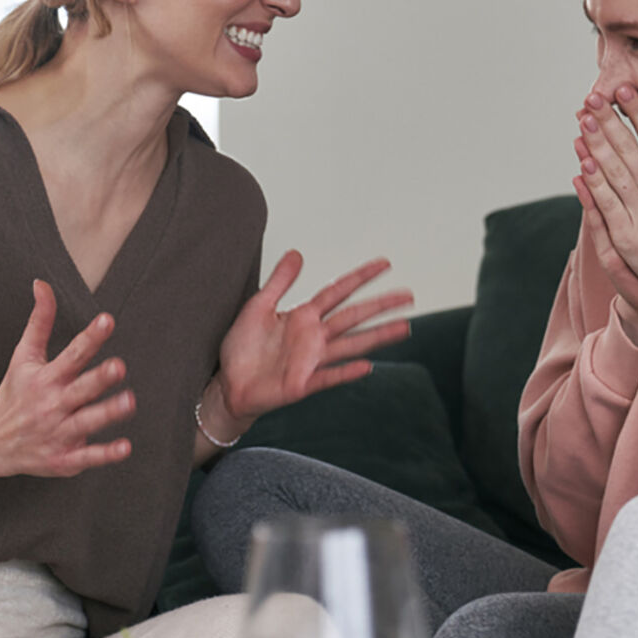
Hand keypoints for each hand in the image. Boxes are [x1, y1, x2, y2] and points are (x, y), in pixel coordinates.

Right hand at [0, 279, 135, 478]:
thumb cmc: (13, 394)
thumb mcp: (23, 356)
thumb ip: (39, 321)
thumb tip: (42, 284)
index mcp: (46, 378)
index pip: (71, 354)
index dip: (90, 337)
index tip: (106, 320)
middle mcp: (53, 404)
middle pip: (80, 389)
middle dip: (99, 378)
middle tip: (118, 366)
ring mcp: (58, 432)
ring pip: (86, 422)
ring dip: (107, 413)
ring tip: (128, 402)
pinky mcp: (64, 458)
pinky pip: (87, 457)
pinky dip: (105, 454)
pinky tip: (124, 446)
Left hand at [215, 251, 413, 422]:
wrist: (229, 384)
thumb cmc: (242, 349)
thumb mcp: (258, 306)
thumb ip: (279, 281)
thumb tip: (296, 253)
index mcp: (303, 316)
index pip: (339, 291)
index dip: (361, 277)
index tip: (384, 265)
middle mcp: (313, 337)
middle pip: (354, 316)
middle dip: (381, 305)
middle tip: (408, 296)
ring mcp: (311, 360)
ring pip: (351, 344)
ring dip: (377, 336)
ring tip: (403, 327)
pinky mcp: (302, 384)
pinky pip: (328, 376)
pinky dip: (346, 372)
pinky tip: (366, 367)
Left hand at [575, 85, 637, 330]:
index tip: (626, 91)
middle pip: (629, 150)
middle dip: (610, 121)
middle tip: (594, 97)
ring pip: (613, 172)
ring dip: (596, 145)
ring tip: (582, 120)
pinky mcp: (625, 234)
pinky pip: (606, 202)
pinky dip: (593, 182)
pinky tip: (582, 161)